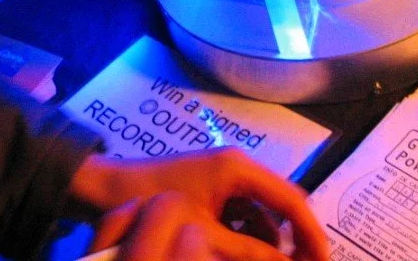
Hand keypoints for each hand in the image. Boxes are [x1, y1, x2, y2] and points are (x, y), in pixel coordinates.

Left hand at [67, 148, 329, 260]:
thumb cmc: (153, 202)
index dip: (312, 234)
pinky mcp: (211, 188)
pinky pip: (242, 214)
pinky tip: (238, 256)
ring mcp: (223, 176)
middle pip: (282, 205)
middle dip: (294, 239)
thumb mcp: (203, 230)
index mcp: (237, 169)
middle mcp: (236, 167)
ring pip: (262, 213)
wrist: (105, 189)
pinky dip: (247, 236)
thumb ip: (247, 249)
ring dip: (269, 241)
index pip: (292, 200)